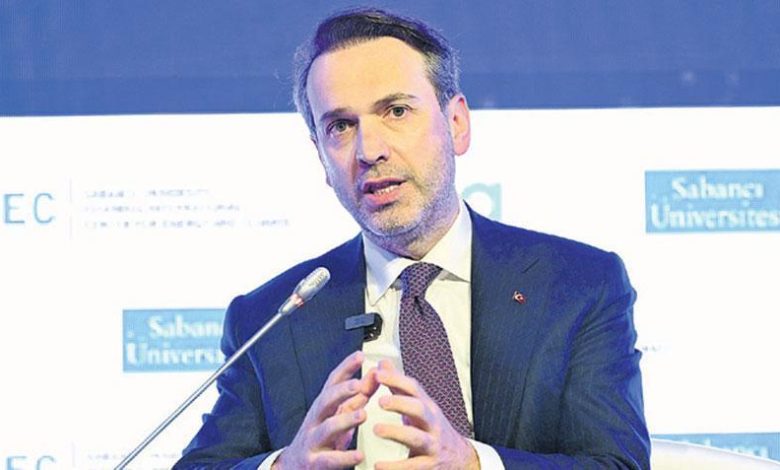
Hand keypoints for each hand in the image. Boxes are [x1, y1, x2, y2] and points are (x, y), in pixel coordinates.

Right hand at [273, 350, 378, 468]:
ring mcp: (313, 440)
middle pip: (326, 400)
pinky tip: (359, 455)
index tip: (360, 356)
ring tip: (363, 415)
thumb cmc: (321, 436)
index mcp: (323, 406)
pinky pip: (329, 459)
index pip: (333, 382)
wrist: (293, 466)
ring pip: (327, 428)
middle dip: (341, 391)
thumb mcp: (338, 414)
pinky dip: (345, 457)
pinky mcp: (314, 462)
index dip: (346, 368)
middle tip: (359, 385)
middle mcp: (316, 419)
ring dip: (345, 420)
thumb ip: (358, 396)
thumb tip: (375, 374)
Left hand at [372, 360, 479, 469]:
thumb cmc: (431, 429)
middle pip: (419, 409)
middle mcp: (431, 424)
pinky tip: (377, 466)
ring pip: (417, 437)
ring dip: (396, 433)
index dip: (397, 379)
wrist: (459, 458)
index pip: (414, 388)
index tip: (378, 374)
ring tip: (376, 429)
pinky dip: (395, 467)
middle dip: (401, 403)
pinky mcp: (429, 466)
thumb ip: (398, 386)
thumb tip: (382, 362)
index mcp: (426, 407)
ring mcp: (433, 445)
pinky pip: (413, 467)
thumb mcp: (418, 406)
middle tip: (380, 401)